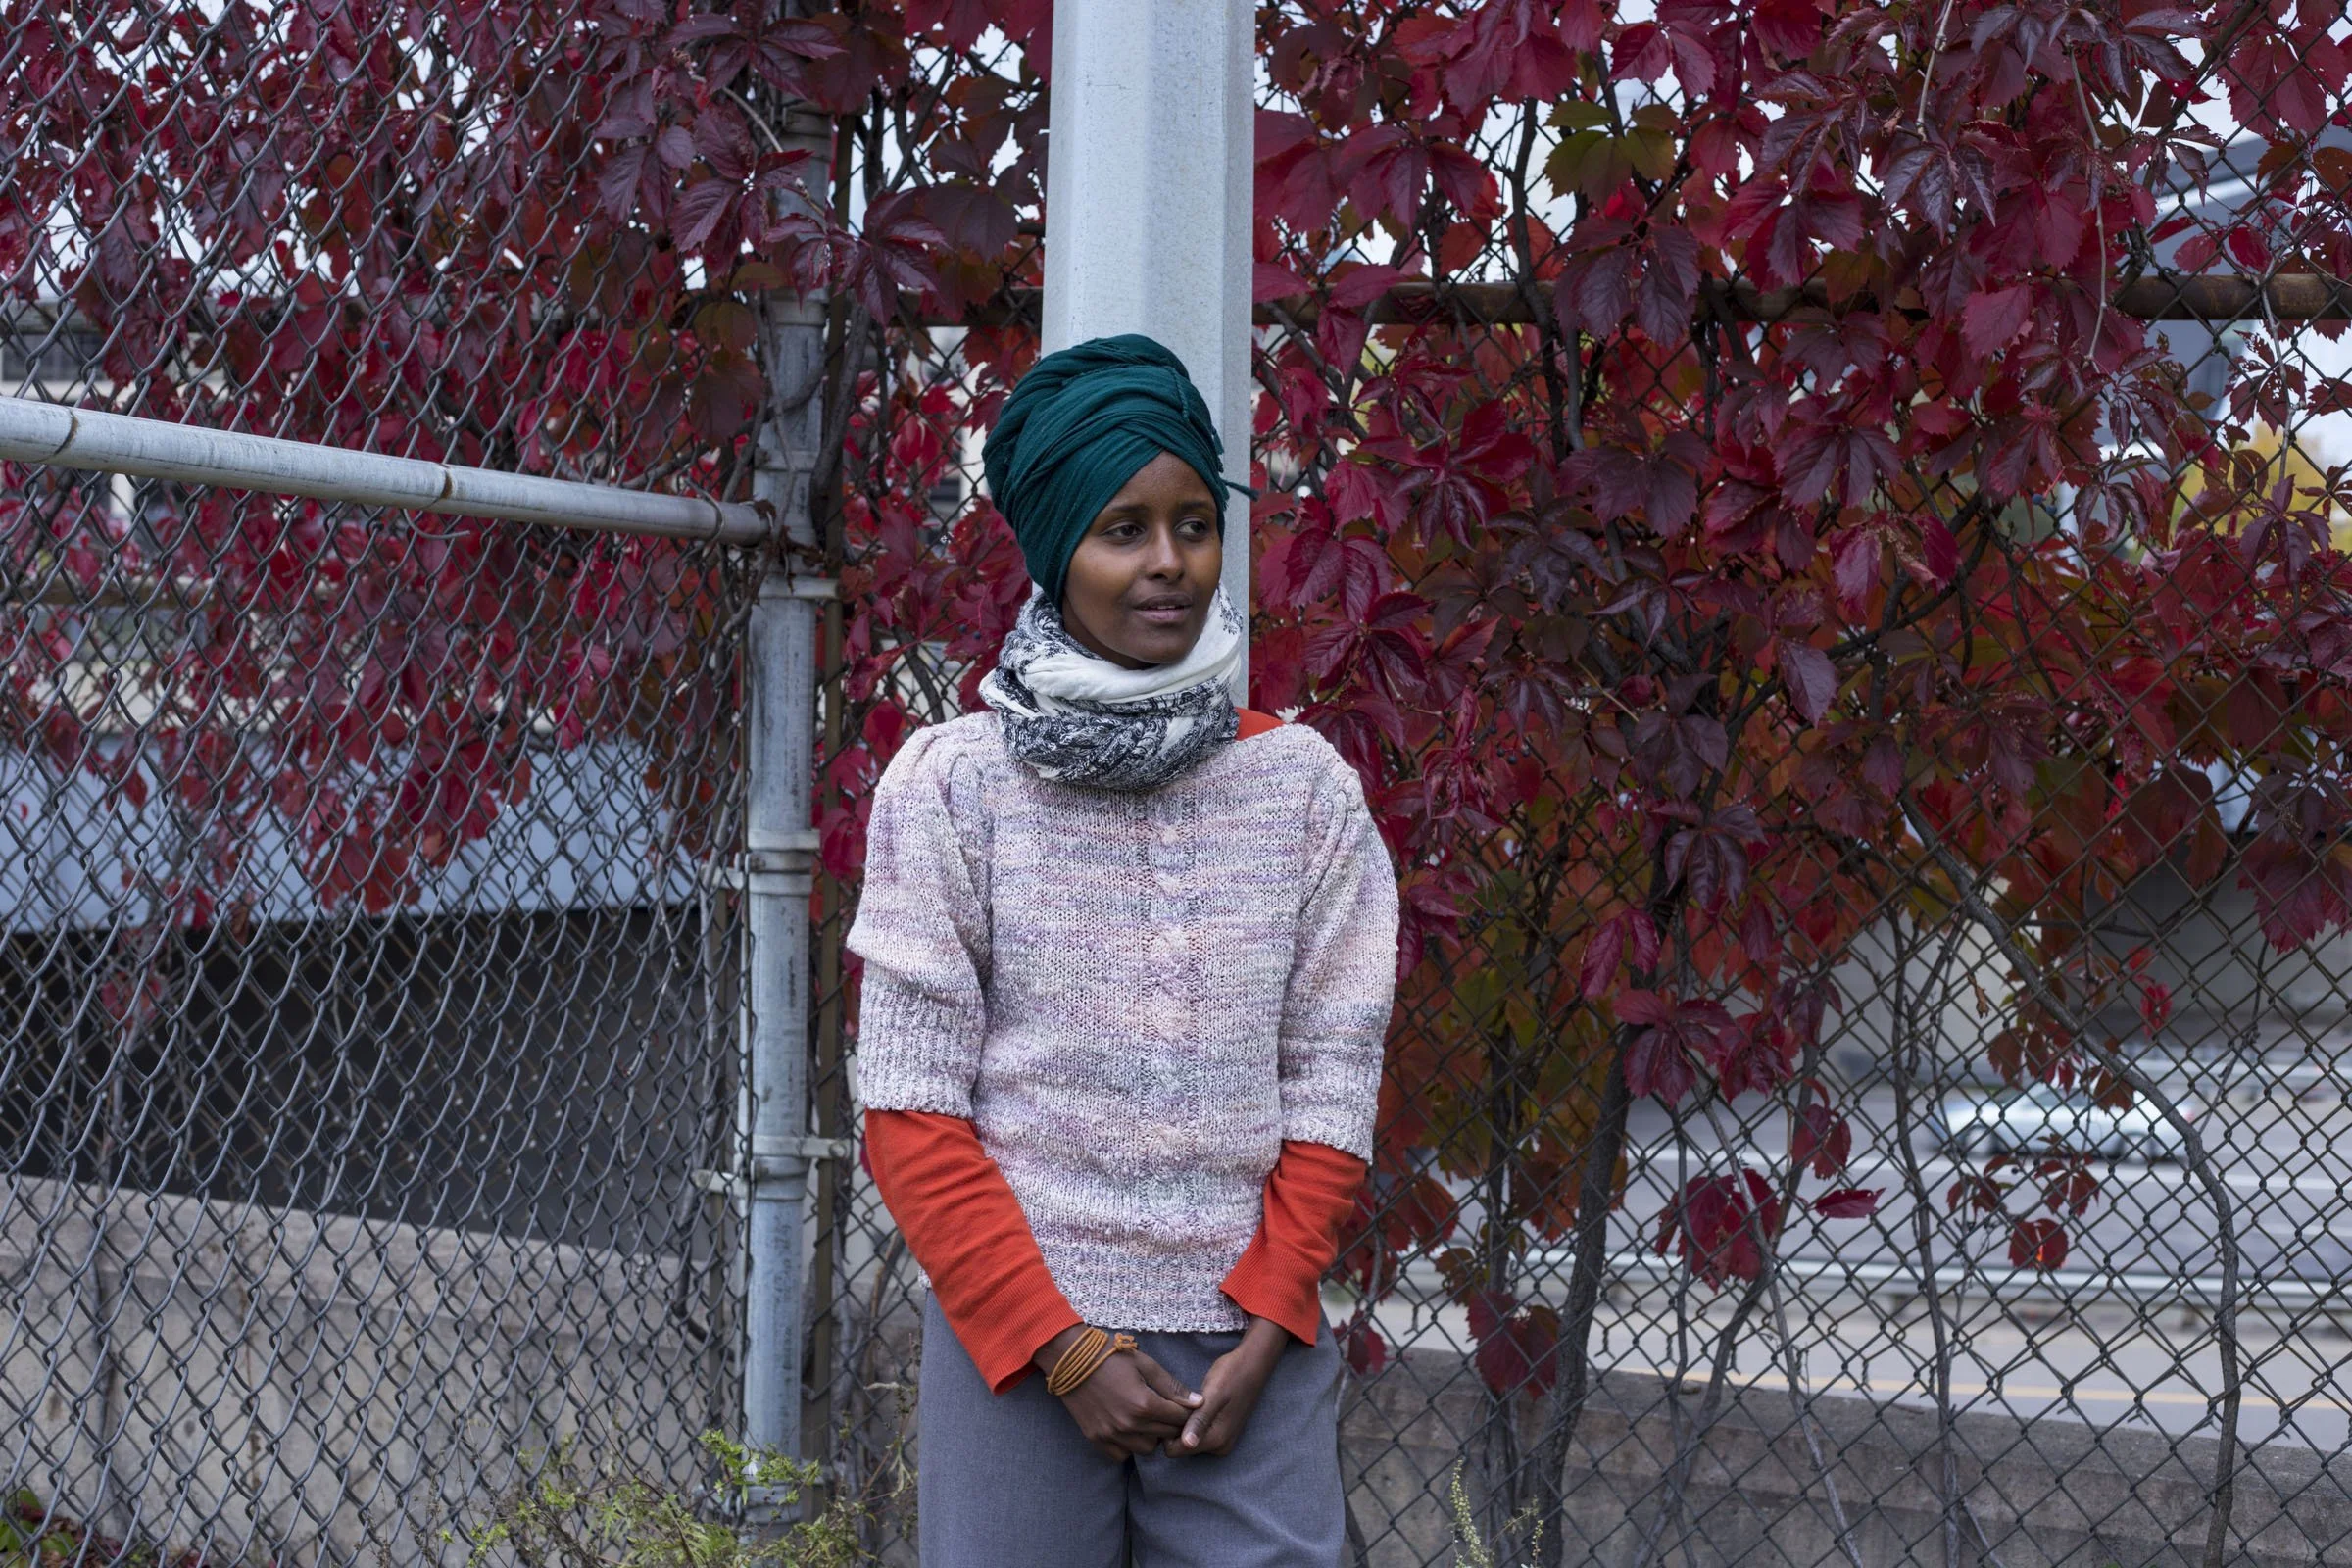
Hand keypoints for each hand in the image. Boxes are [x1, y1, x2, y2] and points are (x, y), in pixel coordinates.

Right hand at [1035, 1326, 1200, 1461]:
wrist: (1071, 1359)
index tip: (1183, 1406)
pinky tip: (1128, 1428)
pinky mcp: (1096, 1439)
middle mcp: (1128, 1425)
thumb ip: (1172, 1387)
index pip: (1179, 1419)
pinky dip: (1129, 1445)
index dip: (1185, 1412)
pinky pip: (1121, 1455)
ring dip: (1151, 1436)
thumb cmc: (1111, 1357)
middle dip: (1170, 1423)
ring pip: (1146, 1449)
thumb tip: (1198, 1403)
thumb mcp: (1146, 1365)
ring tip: (1146, 1418)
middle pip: (1165, 1435)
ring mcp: (1110, 1434)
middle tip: (1165, 1410)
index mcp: (1144, 1404)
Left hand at [1176, 1317, 1287, 1456]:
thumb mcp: (1214, 1394)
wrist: (1253, 1364)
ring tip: (1188, 1402)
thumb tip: (1187, 1444)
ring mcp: (1222, 1441)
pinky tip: (1195, 1405)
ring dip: (1183, 1423)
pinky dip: (1192, 1421)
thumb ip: (1200, 1420)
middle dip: (1175, 1427)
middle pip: (1180, 1447)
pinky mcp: (1222, 1433)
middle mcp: (1219, 1446)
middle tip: (1179, 1402)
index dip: (1166, 1430)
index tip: (1169, 1409)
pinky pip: (1197, 1433)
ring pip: (1188, 1439)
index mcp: (1216, 1440)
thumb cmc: (1232, 1374)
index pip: (1174, 1450)